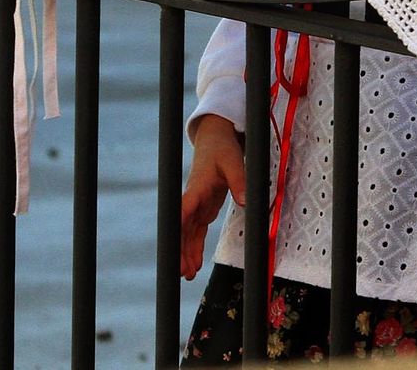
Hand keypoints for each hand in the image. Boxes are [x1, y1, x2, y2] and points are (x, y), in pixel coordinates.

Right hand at [181, 115, 246, 279]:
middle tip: (181, 271)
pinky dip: (195, 248)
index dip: (177, 225)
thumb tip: (245, 201)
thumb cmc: (223, 149)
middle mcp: (192, 199)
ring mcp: (196, 206)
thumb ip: (239, 181)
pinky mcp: (203, 209)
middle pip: (182, 228)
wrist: (215, 139)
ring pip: (187, 234)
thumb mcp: (234, 162)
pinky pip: (196, 233)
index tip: (171, 241)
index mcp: (197, 188)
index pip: (183, 208)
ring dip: (186, 254)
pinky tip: (195, 265)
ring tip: (187, 275)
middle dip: (180, 249)